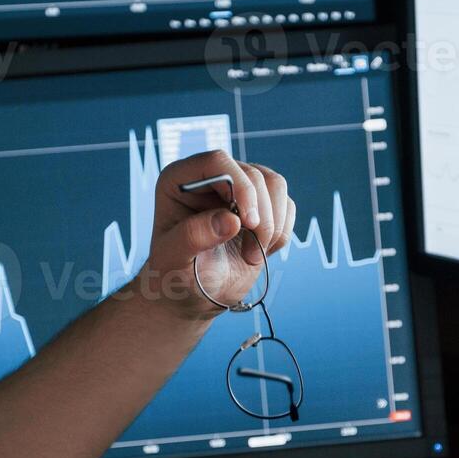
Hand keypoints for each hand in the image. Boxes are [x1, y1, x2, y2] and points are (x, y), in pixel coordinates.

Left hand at [138, 150, 296, 319]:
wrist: (194, 295)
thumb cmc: (175, 275)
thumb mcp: (173, 261)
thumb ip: (193, 237)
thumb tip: (230, 220)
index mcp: (179, 180)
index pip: (218, 162)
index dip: (240, 186)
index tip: (248, 222)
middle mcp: (210, 178)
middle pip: (253, 174)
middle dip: (260, 216)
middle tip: (251, 254)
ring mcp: (237, 189)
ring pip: (275, 185)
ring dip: (273, 225)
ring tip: (253, 255)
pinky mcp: (259, 205)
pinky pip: (285, 205)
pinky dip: (281, 232)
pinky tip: (259, 252)